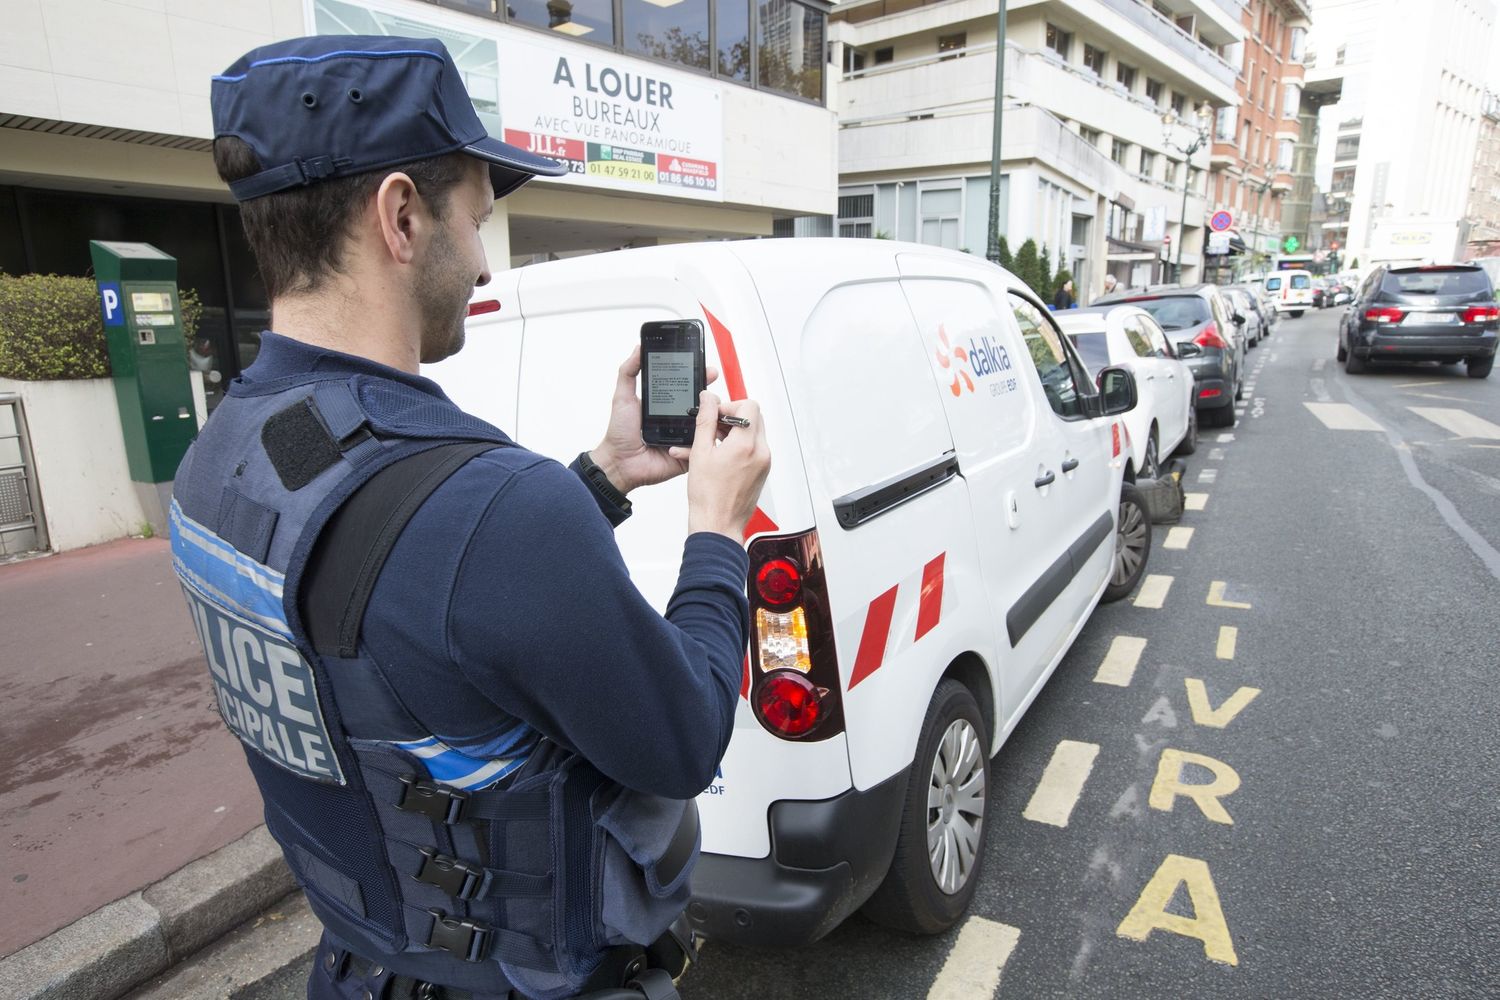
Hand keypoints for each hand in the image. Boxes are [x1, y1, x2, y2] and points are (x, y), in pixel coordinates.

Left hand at [588, 346, 719, 493]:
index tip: (704, 365)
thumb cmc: (620, 432)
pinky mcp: (688, 454)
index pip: (687, 386)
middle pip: (702, 403)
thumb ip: (629, 372)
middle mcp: (679, 419)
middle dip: (711, 391)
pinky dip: (707, 438)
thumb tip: (638, 348)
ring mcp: (686, 437)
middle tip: (711, 379)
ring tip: (714, 404)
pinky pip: (703, 446)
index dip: (697, 375)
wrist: (619, 463)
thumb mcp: (623, 397)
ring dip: (713, 413)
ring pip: (707, 423)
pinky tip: (706, 428)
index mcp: (667, 404)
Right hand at [672, 392, 770, 541]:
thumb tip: (708, 399)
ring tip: (712, 442)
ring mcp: (764, 463)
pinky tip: (720, 455)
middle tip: (713, 426)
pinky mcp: (762, 471)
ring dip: (734, 431)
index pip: (749, 406)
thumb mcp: (700, 452)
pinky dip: (739, 445)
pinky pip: (754, 448)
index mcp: (746, 445)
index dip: (729, 406)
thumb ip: (705, 420)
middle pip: (754, 417)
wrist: (718, 525)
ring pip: (754, 432)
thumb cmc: (708, 497)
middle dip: (732, 417)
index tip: (715, 414)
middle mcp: (761, 452)